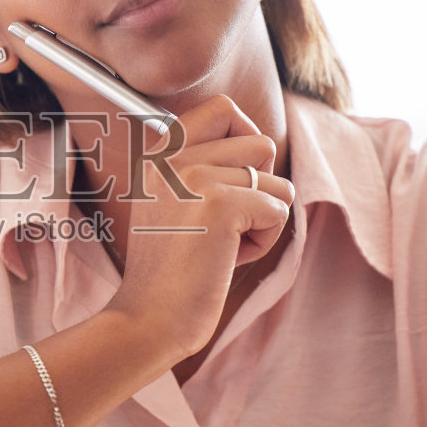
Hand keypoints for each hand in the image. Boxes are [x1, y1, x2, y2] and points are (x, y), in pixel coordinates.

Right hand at [108, 95, 292, 359]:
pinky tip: (226, 260)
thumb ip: (206, 168)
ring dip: (263, 220)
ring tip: (223, 246)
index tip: (234, 179)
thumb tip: (263, 146)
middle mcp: (175, 158)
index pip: (222, 108)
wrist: (147, 318)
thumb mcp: (174, 204)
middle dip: (259, 189)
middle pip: (260, 145)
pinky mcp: (221, 206)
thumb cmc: (169, 271)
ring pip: (276, 182)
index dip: (245, 138)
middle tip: (225, 225)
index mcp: (160, 154)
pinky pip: (279, 210)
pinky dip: (263, 243)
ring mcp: (197, 178)